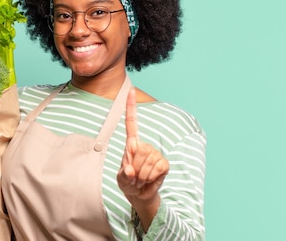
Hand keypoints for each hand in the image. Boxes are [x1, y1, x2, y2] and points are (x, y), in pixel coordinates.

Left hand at [117, 88, 168, 203]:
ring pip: (148, 161)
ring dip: (142, 175)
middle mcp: (144, 146)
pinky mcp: (164, 164)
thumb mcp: (121, 179)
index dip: (131, 107)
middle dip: (135, 167)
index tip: (131, 90)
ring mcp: (156, 153)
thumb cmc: (128, 182)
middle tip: (134, 175)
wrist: (140, 194)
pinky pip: (157, 168)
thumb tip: (130, 171)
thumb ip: (124, 175)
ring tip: (140, 178)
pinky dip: (151, 177)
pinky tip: (149, 179)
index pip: (131, 122)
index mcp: (131, 144)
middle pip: (140, 149)